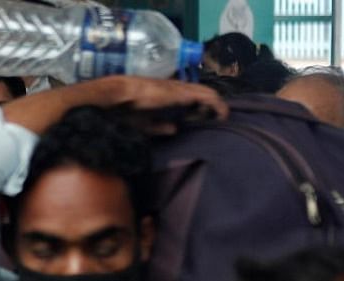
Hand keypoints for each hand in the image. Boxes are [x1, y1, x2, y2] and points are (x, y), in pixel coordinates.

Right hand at [110, 76, 228, 133]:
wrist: (121, 95)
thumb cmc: (127, 109)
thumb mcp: (144, 123)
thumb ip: (159, 126)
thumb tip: (174, 129)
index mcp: (166, 94)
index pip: (188, 97)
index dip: (197, 108)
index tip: (199, 119)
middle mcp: (177, 88)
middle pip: (201, 94)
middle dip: (210, 106)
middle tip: (215, 119)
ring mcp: (182, 89)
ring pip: (208, 94)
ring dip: (216, 106)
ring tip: (222, 117)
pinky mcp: (186, 93)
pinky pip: (208, 97)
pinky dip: (217, 105)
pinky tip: (222, 115)